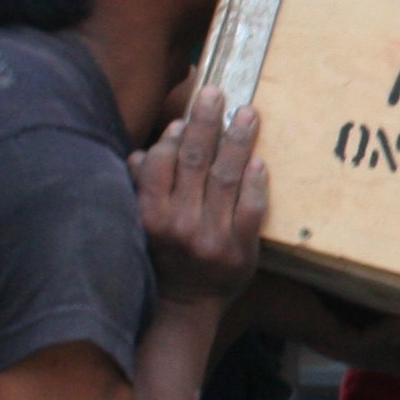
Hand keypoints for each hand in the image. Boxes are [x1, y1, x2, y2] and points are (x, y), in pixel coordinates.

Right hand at [132, 85, 266, 306]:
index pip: (160, 162)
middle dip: (206, 122)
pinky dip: (255, 183)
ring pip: (225, 178)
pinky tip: (259, 160)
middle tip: (216, 93)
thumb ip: (141, 188)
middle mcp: (178, 225)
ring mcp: (211, 237)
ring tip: (247, 114)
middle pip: (194, 161)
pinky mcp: (240, 250)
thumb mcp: (142, 224)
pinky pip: (250, 209)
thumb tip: (143, 152)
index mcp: (148, 215)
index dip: (173, 136)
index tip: (184, 118)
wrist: (185, 306)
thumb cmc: (162, 256)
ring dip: (237, 141)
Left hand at [231, 276, 399, 389]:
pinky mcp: (329, 335)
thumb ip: (382, 292)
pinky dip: (383, 333)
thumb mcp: (352, 285)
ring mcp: (349, 345)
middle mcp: (364, 348)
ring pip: (398, 360)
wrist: (255, 292)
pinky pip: (362, 338)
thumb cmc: (302, 280)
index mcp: (373, 338)